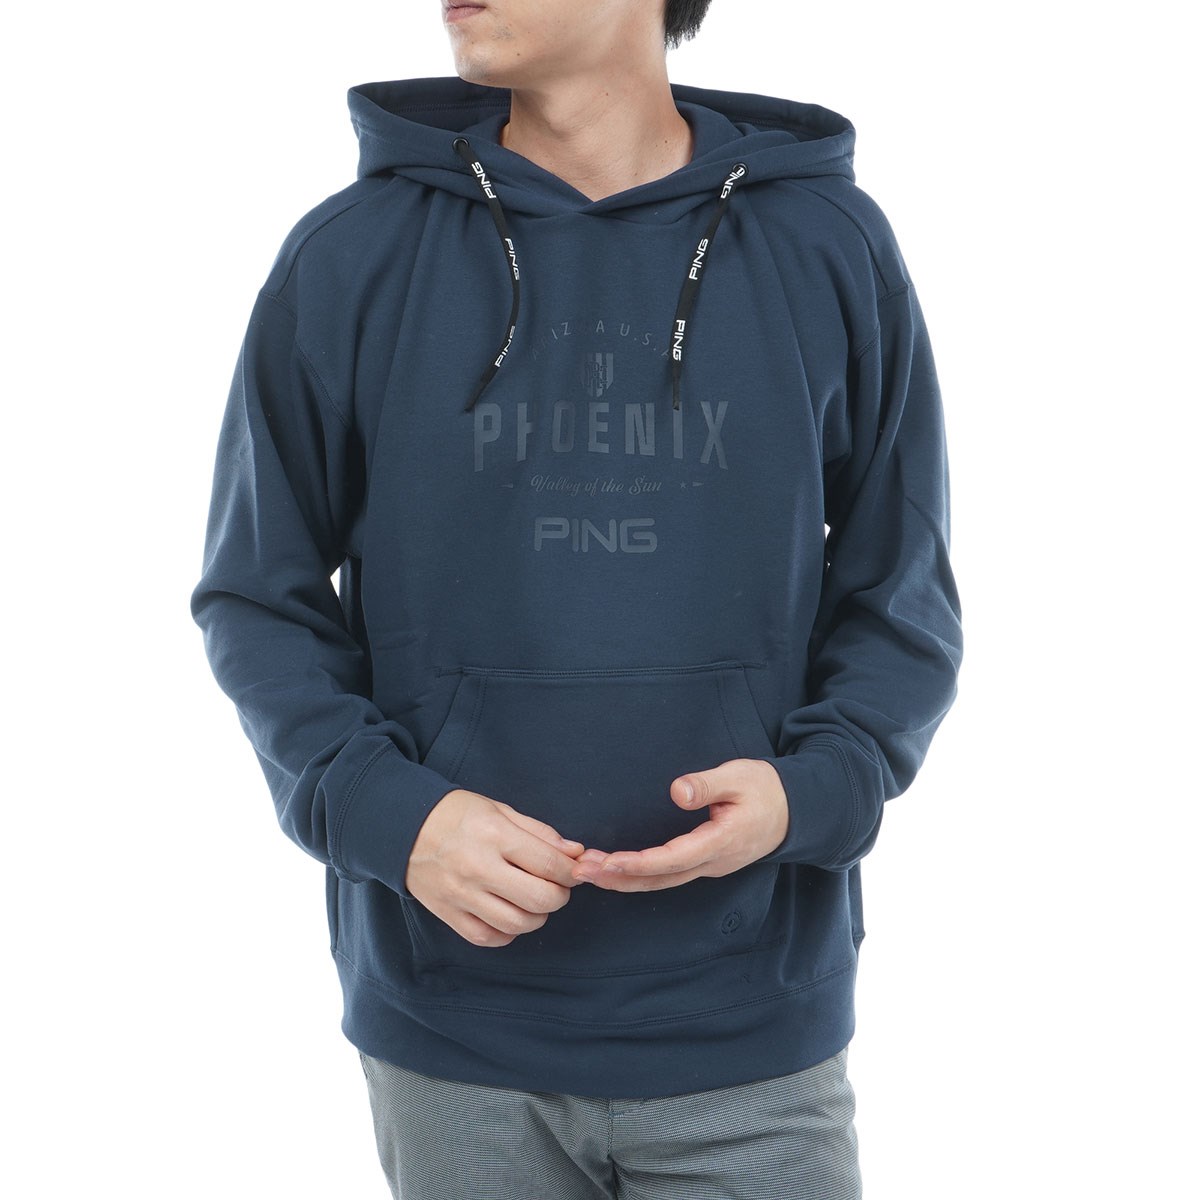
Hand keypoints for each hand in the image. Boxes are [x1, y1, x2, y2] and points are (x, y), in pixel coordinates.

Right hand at [405, 788, 585, 946]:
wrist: (403, 827)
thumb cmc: (457, 814)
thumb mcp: (500, 810)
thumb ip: (540, 833)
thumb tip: (576, 853)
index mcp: (494, 835)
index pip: (549, 865)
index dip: (572, 872)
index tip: (576, 871)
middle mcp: (478, 868)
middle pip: (539, 899)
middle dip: (559, 895)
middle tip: (556, 886)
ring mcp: (462, 895)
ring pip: (517, 923)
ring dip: (536, 915)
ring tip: (532, 899)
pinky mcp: (448, 914)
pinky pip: (489, 938)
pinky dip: (508, 932)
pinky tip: (509, 913)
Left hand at [571, 758, 788, 890]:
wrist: (794, 812)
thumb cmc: (766, 790)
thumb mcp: (740, 777)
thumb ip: (709, 784)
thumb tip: (678, 791)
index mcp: (721, 842)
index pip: (673, 858)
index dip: (639, 863)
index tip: (608, 862)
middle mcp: (712, 863)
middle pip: (660, 879)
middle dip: (619, 878)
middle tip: (581, 872)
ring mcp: (708, 867)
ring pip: (661, 882)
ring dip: (624, 880)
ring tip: (588, 872)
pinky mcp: (703, 863)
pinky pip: (667, 876)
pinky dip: (638, 876)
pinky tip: (615, 870)